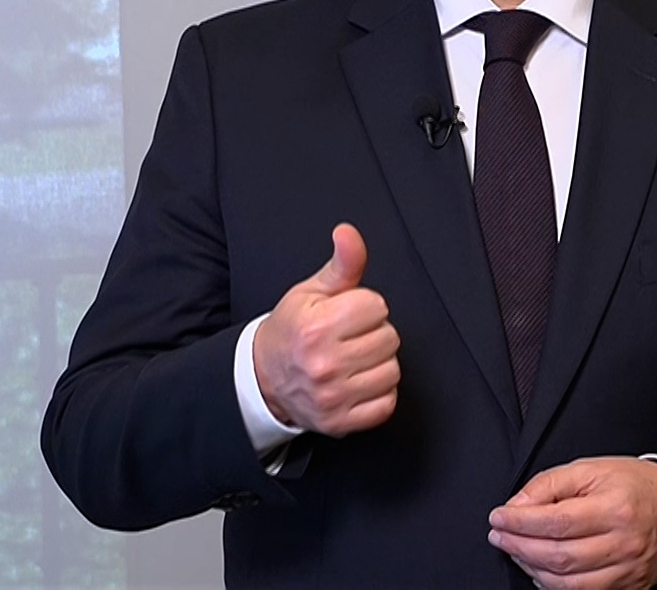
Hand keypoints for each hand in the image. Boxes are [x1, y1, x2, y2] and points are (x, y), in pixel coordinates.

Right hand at [251, 223, 399, 435]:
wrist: (264, 378)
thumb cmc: (291, 331)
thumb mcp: (311, 291)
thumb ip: (341, 263)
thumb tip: (349, 233)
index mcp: (316, 327)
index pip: (377, 306)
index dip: (365, 306)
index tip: (347, 314)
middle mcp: (324, 364)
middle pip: (389, 338)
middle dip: (373, 333)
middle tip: (349, 337)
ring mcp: (333, 397)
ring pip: (392, 371)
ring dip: (378, 363)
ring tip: (354, 359)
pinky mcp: (341, 422)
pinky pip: (386, 404)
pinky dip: (378, 393)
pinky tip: (358, 382)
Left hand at [488, 457, 656, 588]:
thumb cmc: (634, 485)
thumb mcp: (591, 469)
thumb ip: (549, 484)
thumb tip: (516, 506)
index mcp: (614, 508)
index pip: (556, 522)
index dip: (520, 523)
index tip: (498, 518)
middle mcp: (623, 543)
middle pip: (559, 556)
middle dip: (519, 547)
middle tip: (500, 536)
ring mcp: (628, 571)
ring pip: (568, 583)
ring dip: (533, 569)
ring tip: (518, 551)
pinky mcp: (630, 588)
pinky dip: (555, 586)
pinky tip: (542, 569)